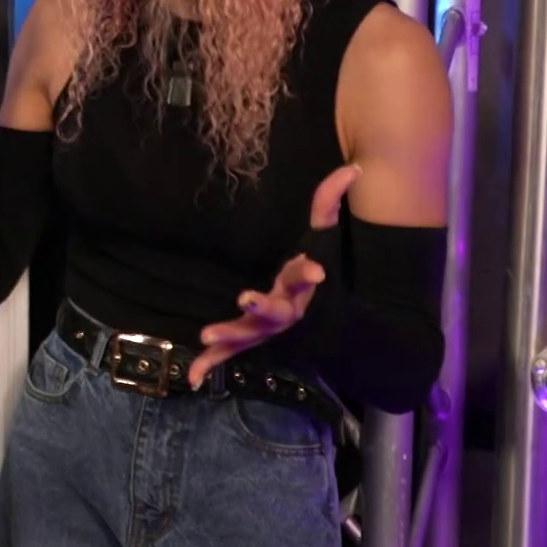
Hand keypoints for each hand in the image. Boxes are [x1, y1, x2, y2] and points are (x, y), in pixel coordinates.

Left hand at [187, 164, 362, 387]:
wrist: (322, 320)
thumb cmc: (314, 270)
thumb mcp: (323, 236)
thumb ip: (330, 203)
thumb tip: (353, 169)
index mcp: (300, 287)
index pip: (305, 276)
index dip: (307, 272)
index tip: (315, 270)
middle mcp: (284, 311)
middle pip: (276, 311)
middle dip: (263, 306)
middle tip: (246, 297)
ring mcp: (264, 328)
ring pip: (248, 334)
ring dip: (228, 335)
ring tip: (206, 334)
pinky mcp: (247, 338)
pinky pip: (229, 355)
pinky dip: (211, 365)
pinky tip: (192, 378)